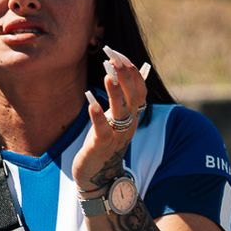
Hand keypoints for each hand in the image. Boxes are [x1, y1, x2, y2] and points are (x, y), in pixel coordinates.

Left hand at [72, 45, 148, 193]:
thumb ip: (121, 98)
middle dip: (125, 76)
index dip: (131, 72)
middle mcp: (130, 124)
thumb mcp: (116, 118)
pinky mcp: (102, 145)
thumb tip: (122, 70)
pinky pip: (102, 129)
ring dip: (115, 93)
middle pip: (133, 97)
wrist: (99, 175)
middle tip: (114, 58)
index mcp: (134, 115)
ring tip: (108, 75)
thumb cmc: (105, 142)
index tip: (119, 54)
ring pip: (121, 111)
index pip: (139, 89)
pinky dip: (97, 116)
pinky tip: (90, 102)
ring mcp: (117, 135)